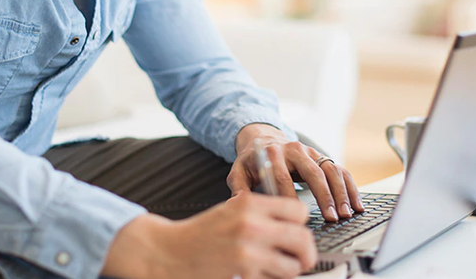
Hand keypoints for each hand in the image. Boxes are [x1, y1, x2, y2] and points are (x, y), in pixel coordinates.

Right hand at [102, 192, 316, 278]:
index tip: (296, 233)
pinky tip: (259, 275)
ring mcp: (249, 249)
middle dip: (306, 253)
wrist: (169, 252)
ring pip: (293, 265)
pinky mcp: (244, 271)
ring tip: (277, 270)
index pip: (299, 211)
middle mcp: (252, 223)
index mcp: (250, 203)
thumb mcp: (230, 210)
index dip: (301, 225)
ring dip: (289, 270)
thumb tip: (293, 224)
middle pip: (303, 239)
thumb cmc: (200, 233)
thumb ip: (260, 213)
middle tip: (302, 259)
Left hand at [228, 123, 364, 221]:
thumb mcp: (238, 170)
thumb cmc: (251, 160)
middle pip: (313, 172)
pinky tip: (356, 204)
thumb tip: (241, 204)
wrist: (262, 138)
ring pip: (330, 170)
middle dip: (324, 196)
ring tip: (347, 214)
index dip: (290, 198)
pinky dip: (350, 187)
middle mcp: (294, 149)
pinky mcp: (321, 156)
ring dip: (341, 193)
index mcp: (272, 153)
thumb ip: (238, 187)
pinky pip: (340, 170)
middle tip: (332, 217)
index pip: (283, 177)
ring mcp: (310, 152)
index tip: (296, 218)